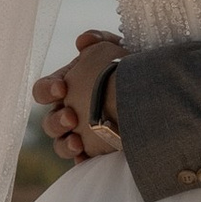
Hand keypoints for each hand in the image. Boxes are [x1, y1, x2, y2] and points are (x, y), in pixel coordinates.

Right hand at [30, 31, 123, 162]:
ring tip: (78, 143)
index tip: (62, 88)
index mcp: (66, 87)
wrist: (157, 89)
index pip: (43, 91)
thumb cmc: (129, 66)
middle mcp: (69, 111)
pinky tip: (87, 158)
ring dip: (65, 145)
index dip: (47, 90)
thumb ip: (100, 40)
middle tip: (72, 117)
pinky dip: (82, 160)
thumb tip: (83, 41)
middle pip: (49, 122)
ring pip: (61, 144)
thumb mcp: (117, 49)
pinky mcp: (97, 150)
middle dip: (57, 121)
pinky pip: (84, 160)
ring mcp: (81, 133)